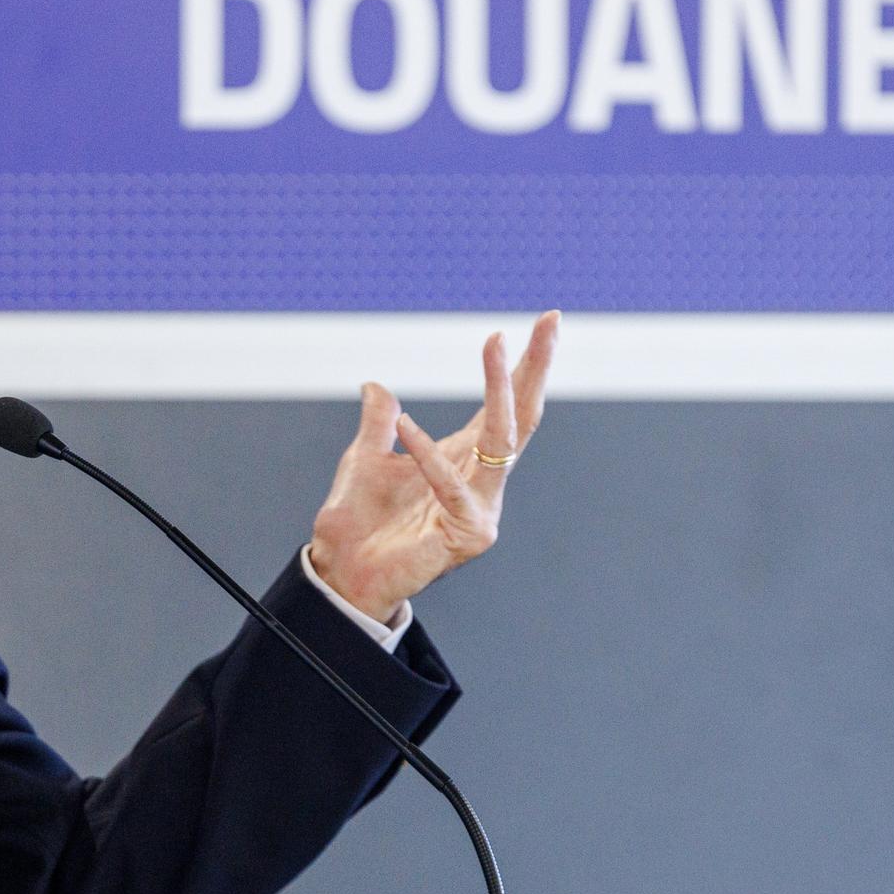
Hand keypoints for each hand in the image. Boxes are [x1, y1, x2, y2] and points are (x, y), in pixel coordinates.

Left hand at [309, 311, 560, 623]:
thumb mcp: (364, 459)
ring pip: (502, 439)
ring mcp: (482, 508)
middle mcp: (480, 480)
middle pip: (519, 415)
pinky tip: (406, 425)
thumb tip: (375, 386)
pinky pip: (451, 486)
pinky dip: (426, 455)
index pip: (503, 405)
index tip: (544, 321)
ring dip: (498, 389)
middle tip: (550, 321)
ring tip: (495, 344)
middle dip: (535, 367)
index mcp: (463, 460)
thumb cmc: (358, 523)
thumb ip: (378, 424)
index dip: (523, 366)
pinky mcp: (469, 535)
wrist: (343, 573)